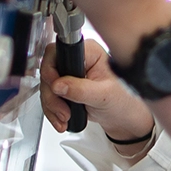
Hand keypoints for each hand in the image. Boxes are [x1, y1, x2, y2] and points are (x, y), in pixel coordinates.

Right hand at [40, 38, 154, 141]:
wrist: (123, 116)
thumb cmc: (123, 100)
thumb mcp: (104, 95)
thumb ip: (80, 89)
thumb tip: (58, 85)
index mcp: (89, 52)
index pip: (58, 51)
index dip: (51, 69)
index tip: (55, 87)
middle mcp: (77, 59)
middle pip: (49, 71)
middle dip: (52, 95)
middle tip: (63, 111)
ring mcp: (70, 73)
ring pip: (46, 86)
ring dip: (52, 105)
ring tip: (64, 118)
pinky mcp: (65, 87)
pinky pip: (49, 96)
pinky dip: (52, 111)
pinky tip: (61, 120)